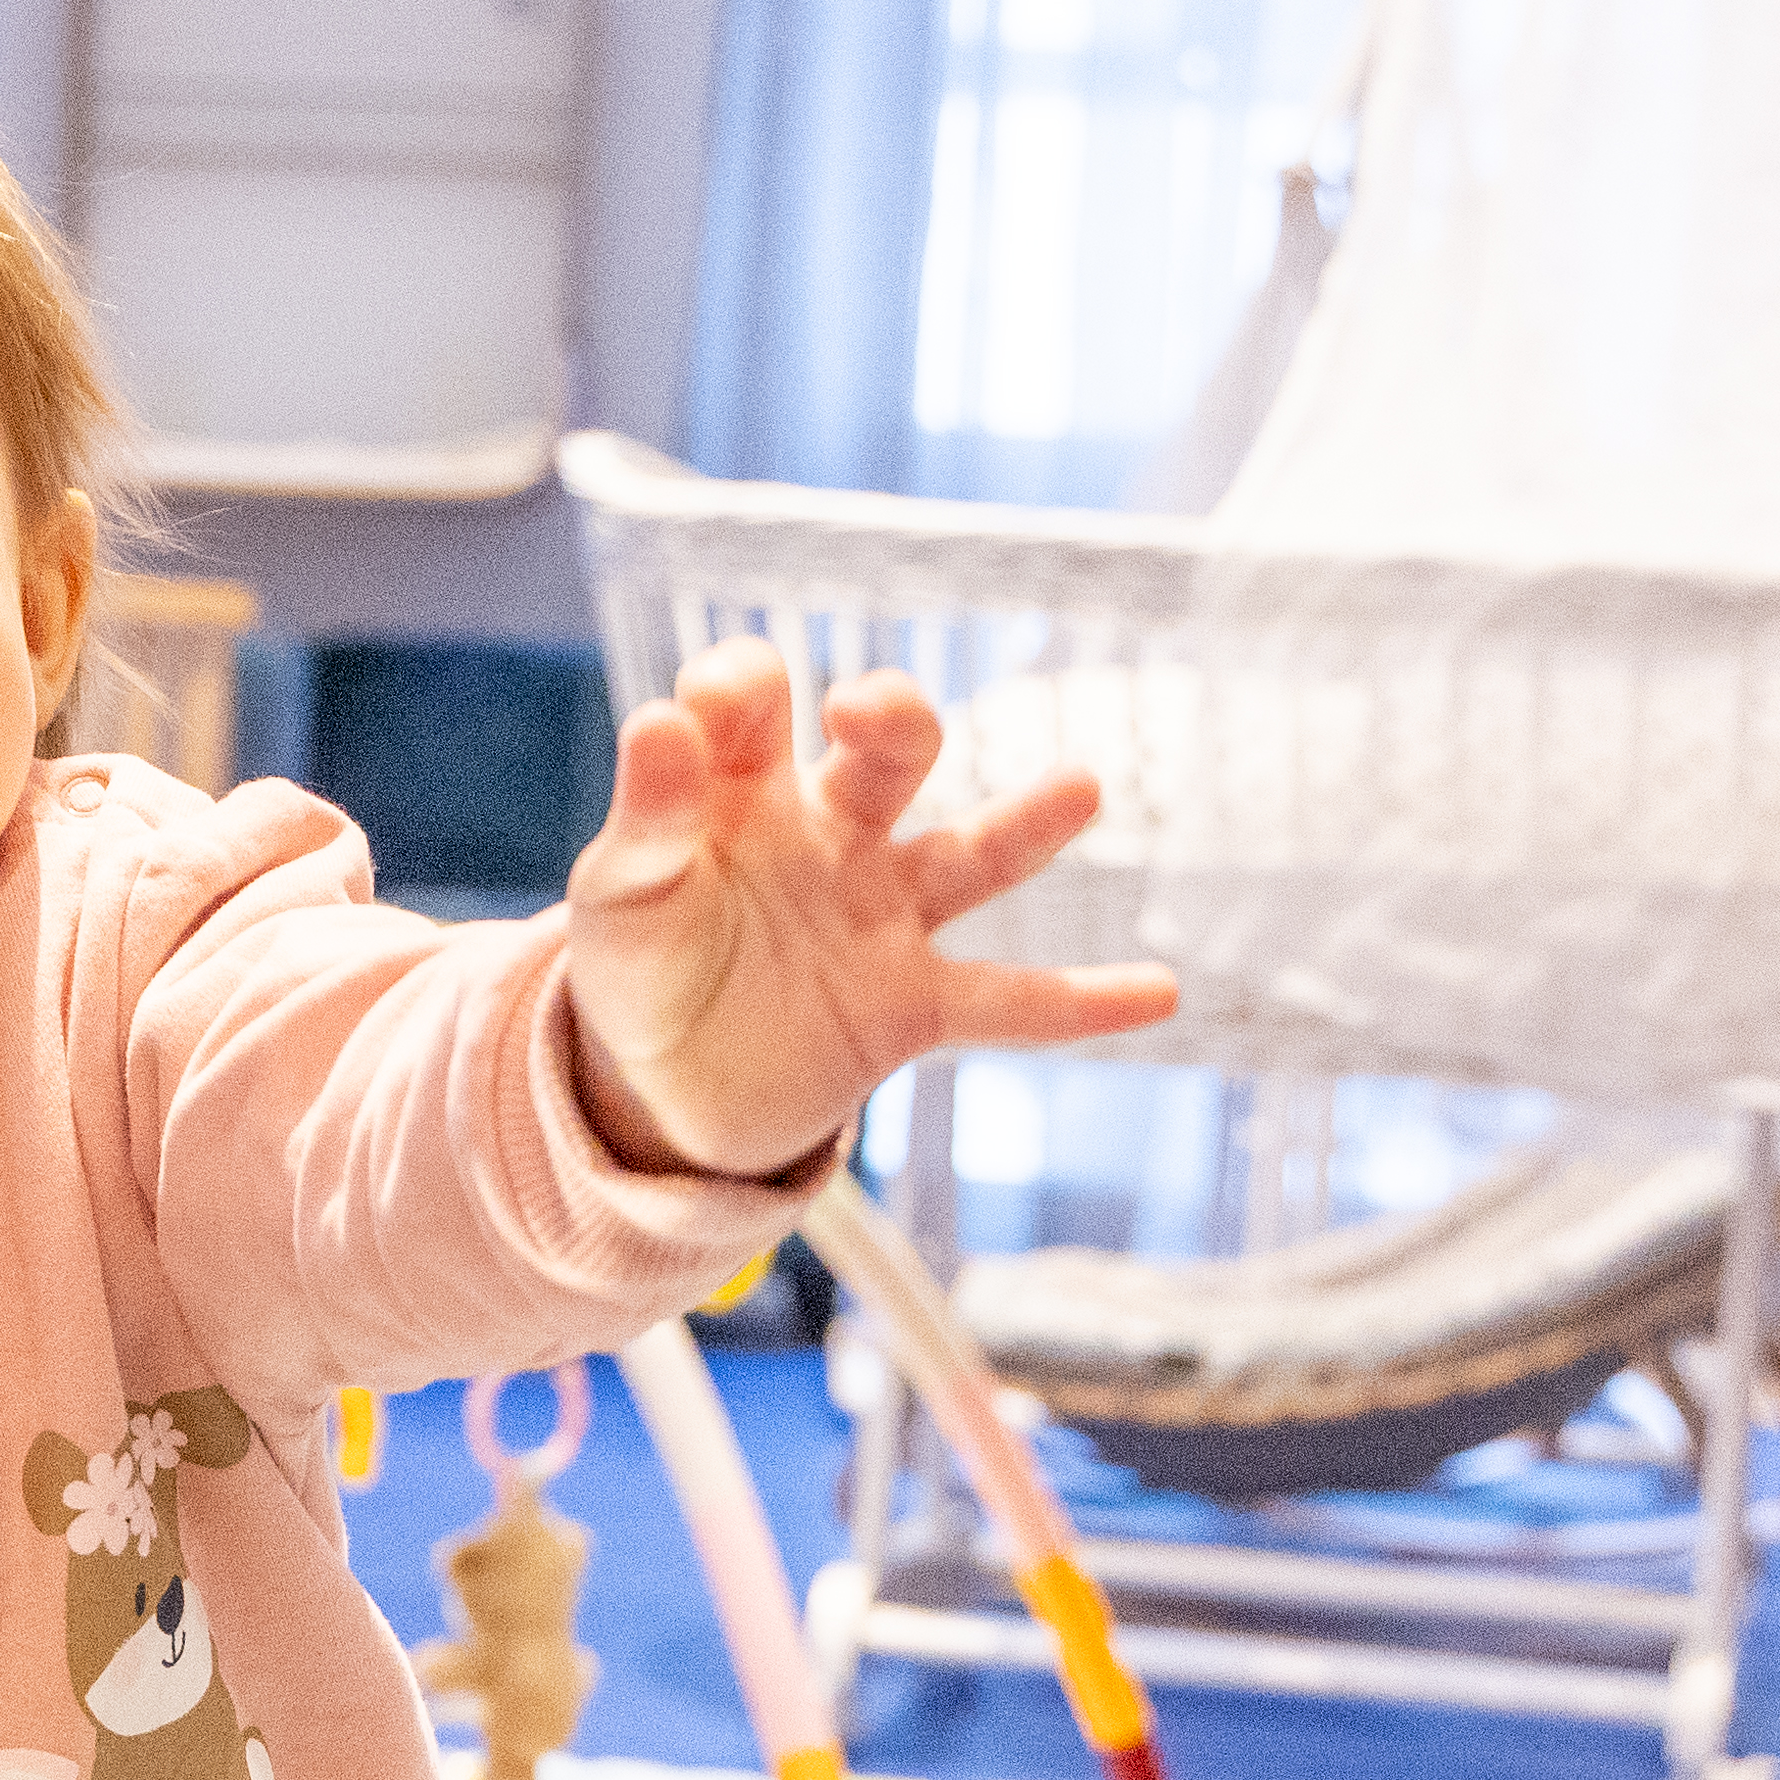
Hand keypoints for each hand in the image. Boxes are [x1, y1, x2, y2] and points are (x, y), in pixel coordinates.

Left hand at [561, 640, 1174, 1179]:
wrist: (665, 1089)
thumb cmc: (639, 968)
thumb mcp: (620, 897)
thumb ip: (647, 819)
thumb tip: (658, 720)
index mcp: (743, 790)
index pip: (750, 707)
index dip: (739, 690)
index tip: (719, 701)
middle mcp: (829, 833)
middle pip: (883, 756)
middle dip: (890, 720)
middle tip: (873, 714)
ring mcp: (880, 915)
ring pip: (968, 857)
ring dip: (1025, 825)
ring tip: (1084, 787)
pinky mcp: (910, 1004)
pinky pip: (1008, 1004)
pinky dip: (1079, 1005)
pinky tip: (1158, 993)